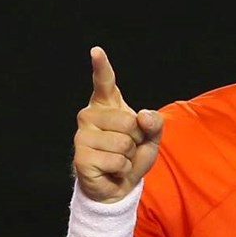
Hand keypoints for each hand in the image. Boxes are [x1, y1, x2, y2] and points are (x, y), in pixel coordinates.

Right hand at [73, 47, 162, 204]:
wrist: (118, 186)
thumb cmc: (131, 156)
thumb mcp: (151, 137)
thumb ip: (154, 123)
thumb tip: (143, 118)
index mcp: (106, 105)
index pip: (104, 82)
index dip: (101, 66)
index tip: (96, 51)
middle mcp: (90, 115)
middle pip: (128, 122)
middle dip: (136, 140)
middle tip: (126, 149)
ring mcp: (82, 136)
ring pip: (122, 143)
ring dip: (128, 157)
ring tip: (118, 160)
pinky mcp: (81, 157)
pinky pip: (116, 160)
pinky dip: (122, 170)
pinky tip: (112, 170)